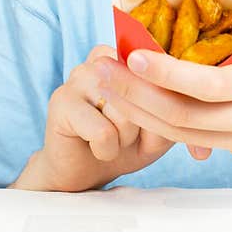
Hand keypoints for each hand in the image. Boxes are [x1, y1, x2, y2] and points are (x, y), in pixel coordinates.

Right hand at [10, 45, 174, 191]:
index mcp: (128, 56)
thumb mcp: (161, 126)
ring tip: (111, 138)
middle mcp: (103, 58)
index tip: (147, 120)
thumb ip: (170, 105)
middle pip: (144, 94)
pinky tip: (95, 147)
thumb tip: (168, 90)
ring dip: (124, 138)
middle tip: (125, 134)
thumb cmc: (126, 143)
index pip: (160, 75)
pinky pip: (103, 131)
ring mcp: (79, 75)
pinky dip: (106, 149)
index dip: (161, 108)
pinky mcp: (61, 100)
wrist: (86, 174)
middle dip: (142, 127)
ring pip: (124, 112)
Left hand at [96, 0, 231, 160]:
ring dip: (139, 111)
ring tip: (107, 85)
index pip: (209, 83)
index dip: (165, 72)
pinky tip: (137, 100)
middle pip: (186, 116)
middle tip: (99, 71)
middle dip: (135, 95)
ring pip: (184, 136)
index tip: (130, 54)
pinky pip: (197, 140)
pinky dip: (162, 121)